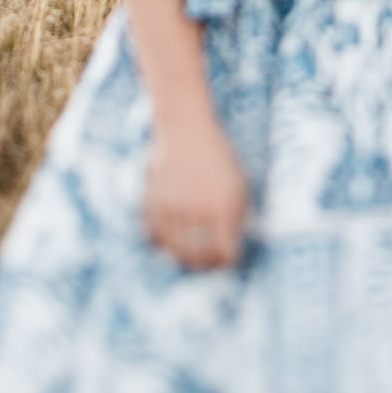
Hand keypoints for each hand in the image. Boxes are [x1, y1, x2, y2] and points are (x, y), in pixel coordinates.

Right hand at [145, 118, 248, 270]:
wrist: (186, 128)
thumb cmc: (219, 159)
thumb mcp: (239, 186)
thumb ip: (236, 220)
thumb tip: (229, 255)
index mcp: (224, 206)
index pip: (225, 254)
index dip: (228, 262)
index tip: (229, 261)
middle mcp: (197, 209)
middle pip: (198, 256)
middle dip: (206, 264)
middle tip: (210, 263)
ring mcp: (172, 206)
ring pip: (174, 249)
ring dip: (184, 256)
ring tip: (192, 255)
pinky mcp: (152, 202)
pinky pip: (155, 236)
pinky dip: (163, 243)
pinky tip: (173, 241)